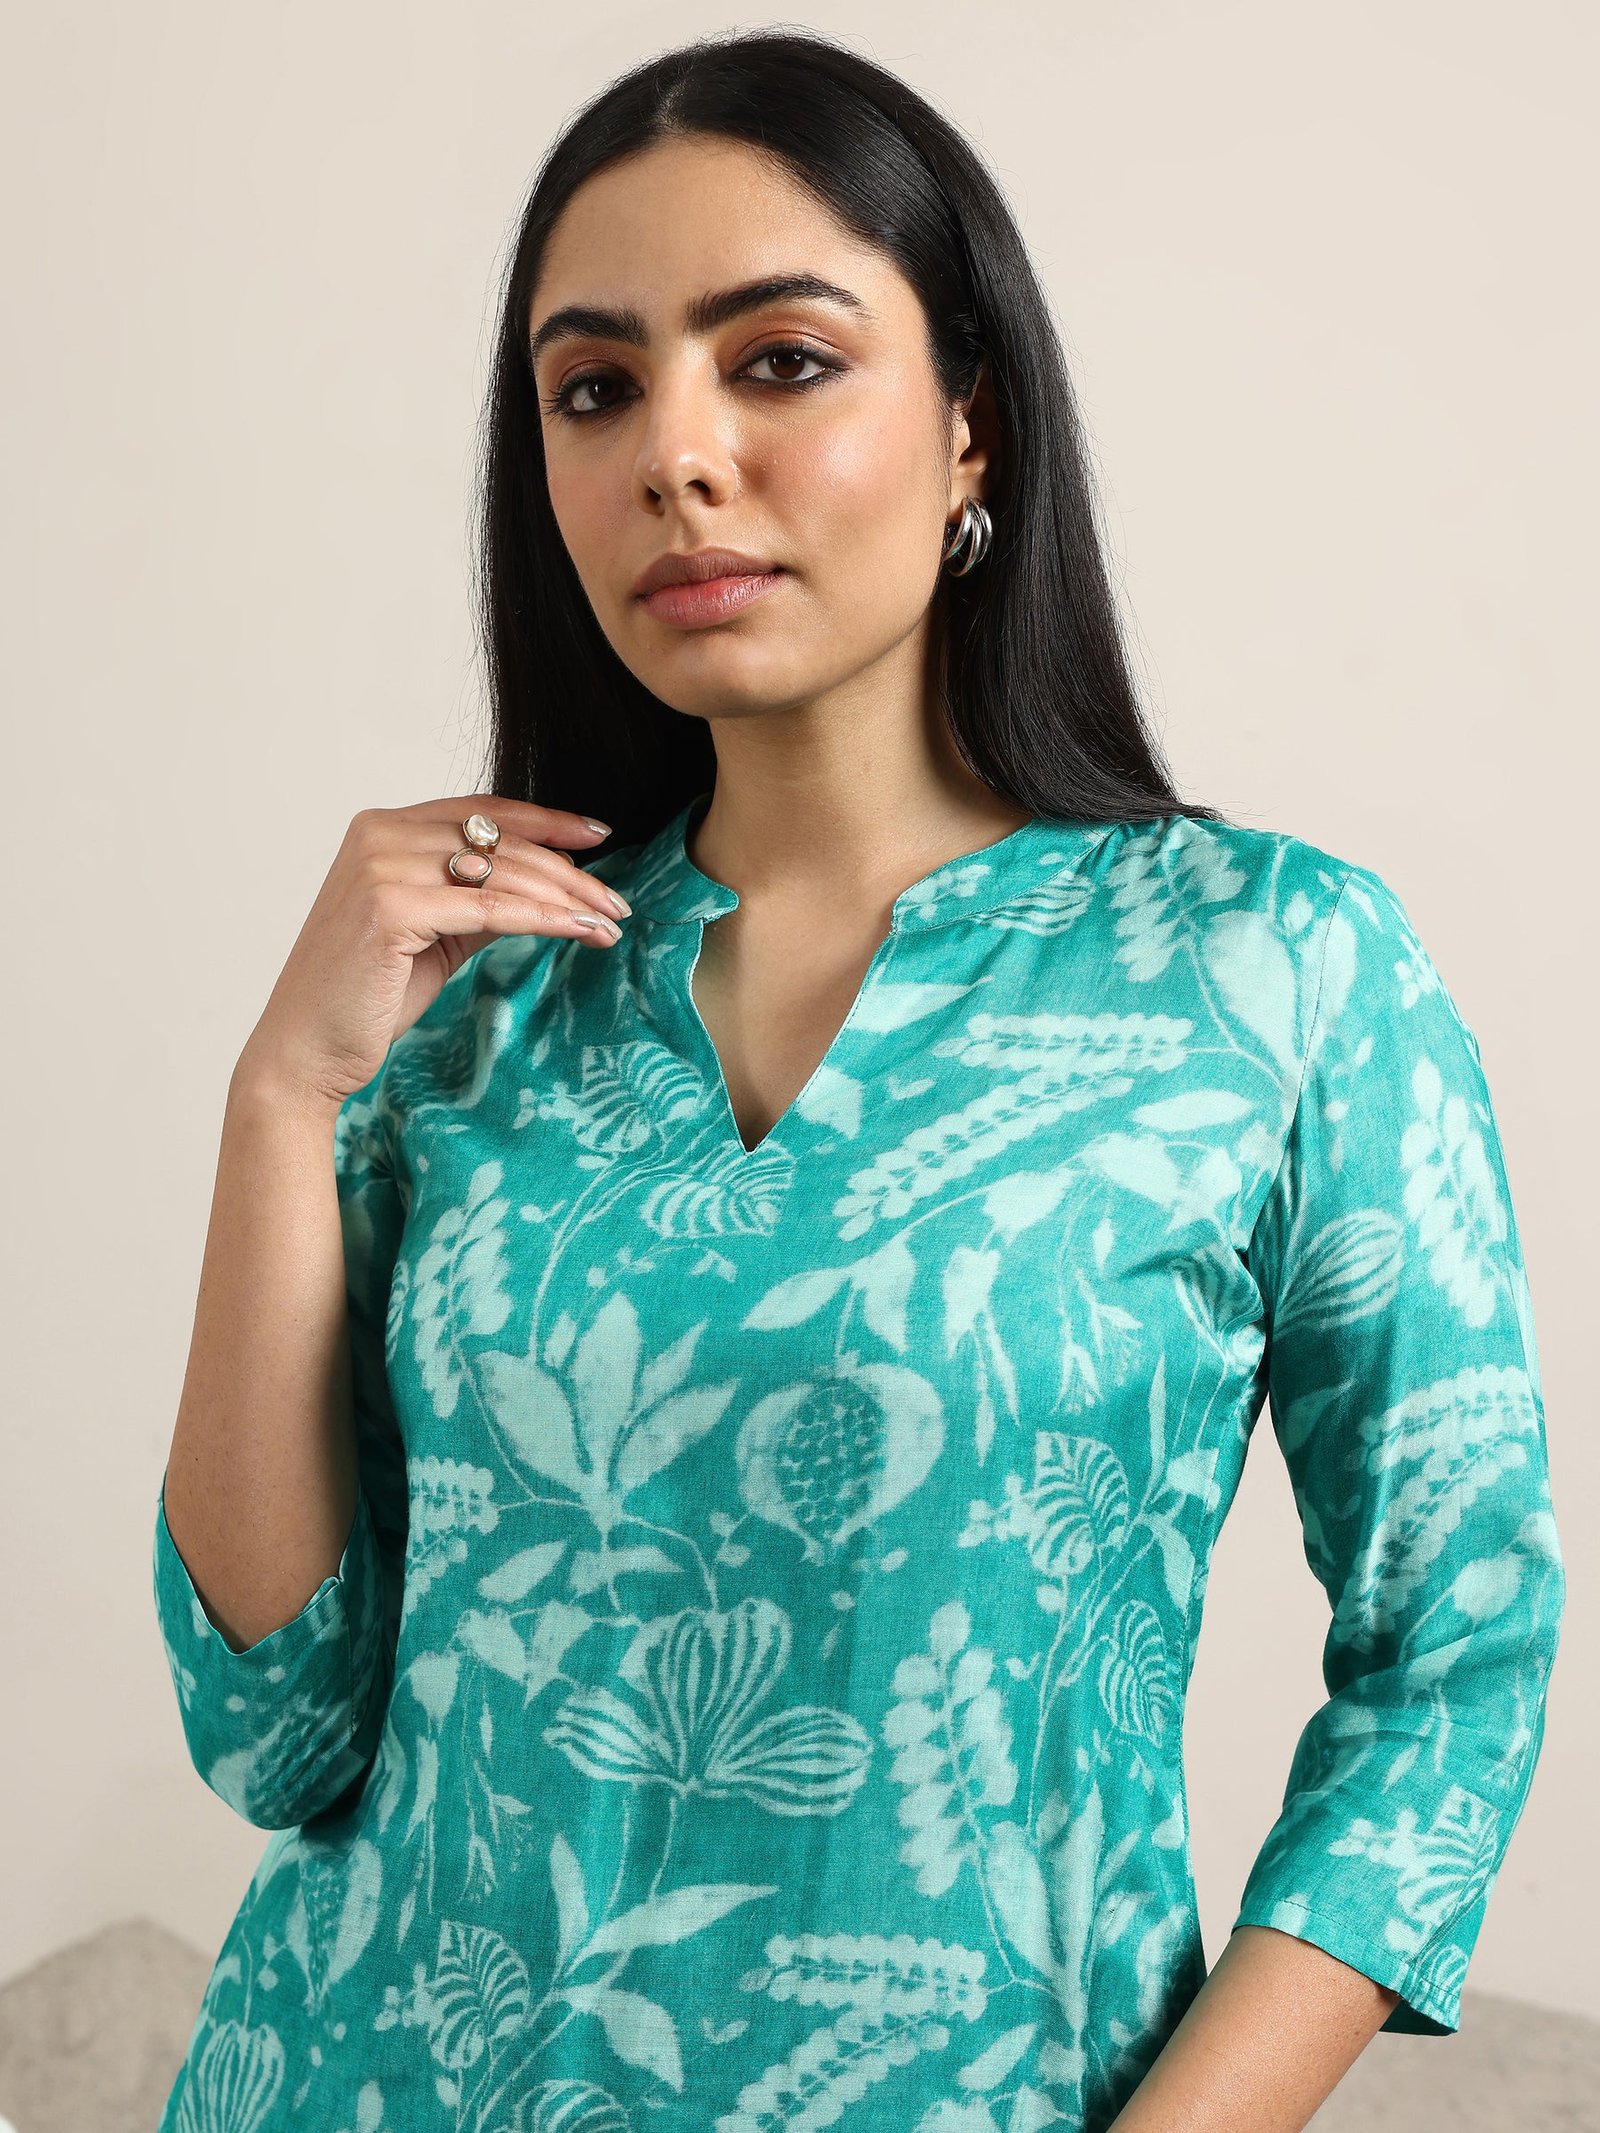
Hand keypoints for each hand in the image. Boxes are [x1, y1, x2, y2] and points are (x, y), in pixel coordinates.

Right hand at [234, 795, 626, 1109]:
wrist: (305, 1049)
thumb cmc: (366, 996)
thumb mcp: (435, 935)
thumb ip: (479, 901)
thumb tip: (546, 886)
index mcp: (382, 829)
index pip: (482, 811)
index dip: (546, 819)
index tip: (598, 833)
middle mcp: (378, 835)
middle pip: (500, 840)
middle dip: (570, 871)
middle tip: (616, 901)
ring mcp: (381, 867)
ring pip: (502, 872)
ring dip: (567, 897)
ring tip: (610, 921)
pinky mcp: (390, 908)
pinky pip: (490, 909)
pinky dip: (544, 919)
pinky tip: (581, 930)